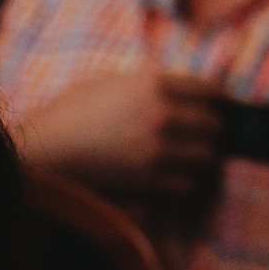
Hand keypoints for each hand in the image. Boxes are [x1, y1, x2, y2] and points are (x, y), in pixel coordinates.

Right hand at [14, 69, 226, 199]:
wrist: (45, 150)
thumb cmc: (72, 113)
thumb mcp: (112, 83)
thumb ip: (151, 85)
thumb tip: (186, 93)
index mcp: (153, 84)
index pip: (210, 90)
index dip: (221, 99)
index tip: (223, 105)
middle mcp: (161, 116)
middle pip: (216, 126)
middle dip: (215, 130)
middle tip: (210, 134)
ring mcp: (157, 152)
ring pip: (208, 159)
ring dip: (205, 159)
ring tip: (197, 158)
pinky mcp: (150, 182)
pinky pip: (189, 186)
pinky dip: (189, 183)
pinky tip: (179, 178)